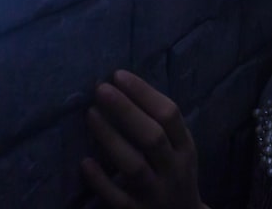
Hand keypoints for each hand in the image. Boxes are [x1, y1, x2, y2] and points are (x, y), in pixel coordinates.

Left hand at [81, 70, 206, 208]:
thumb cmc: (173, 175)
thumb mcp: (179, 150)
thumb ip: (160, 125)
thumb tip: (124, 88)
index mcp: (185, 148)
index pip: (170, 115)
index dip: (144, 93)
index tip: (119, 75)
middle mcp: (173, 170)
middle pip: (152, 137)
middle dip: (126, 110)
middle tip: (101, 88)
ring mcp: (155, 194)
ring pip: (134, 166)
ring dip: (111, 138)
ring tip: (91, 114)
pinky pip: (118, 198)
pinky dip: (101, 181)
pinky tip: (85, 162)